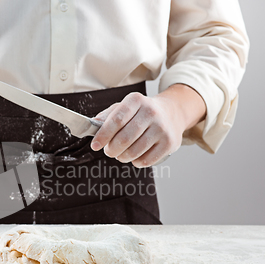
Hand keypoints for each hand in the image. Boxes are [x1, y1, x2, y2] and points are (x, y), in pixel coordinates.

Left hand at [90, 84, 205, 167]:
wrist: (172, 113)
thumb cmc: (141, 113)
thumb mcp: (124, 107)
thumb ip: (107, 116)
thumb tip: (92, 126)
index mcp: (136, 100)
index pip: (116, 120)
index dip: (103, 135)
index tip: (95, 145)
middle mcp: (151, 112)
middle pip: (124, 139)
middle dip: (111, 149)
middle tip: (109, 151)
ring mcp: (162, 128)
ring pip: (134, 152)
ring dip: (122, 157)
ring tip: (121, 154)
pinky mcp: (169, 143)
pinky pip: (146, 160)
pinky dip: (136, 162)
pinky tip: (135, 156)